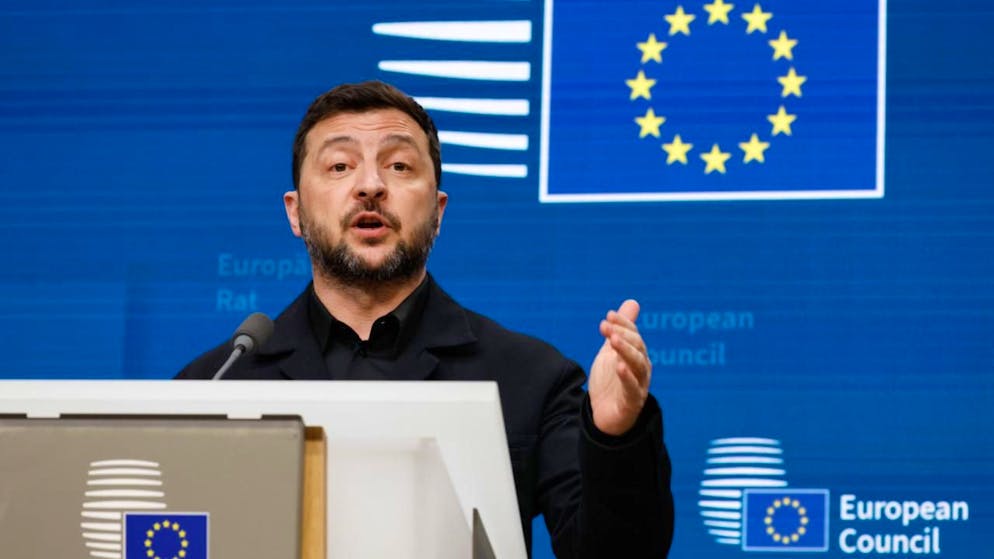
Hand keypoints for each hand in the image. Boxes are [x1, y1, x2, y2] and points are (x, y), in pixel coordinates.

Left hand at [588, 299, 651, 435]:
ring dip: (625, 351)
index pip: (634, 336)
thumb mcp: (612, 351)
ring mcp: (639, 385)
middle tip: (605, 326)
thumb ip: (621, 329)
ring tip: (613, 340)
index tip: (608, 315)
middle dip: (622, 335)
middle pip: (637, 348)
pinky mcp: (632, 402)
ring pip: (637, 366)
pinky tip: (619, 366)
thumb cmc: (611, 382)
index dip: (623, 324)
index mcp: (637, 356)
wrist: (605, 415)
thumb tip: (632, 302)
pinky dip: (627, 377)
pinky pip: (632, 389)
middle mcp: (641, 369)